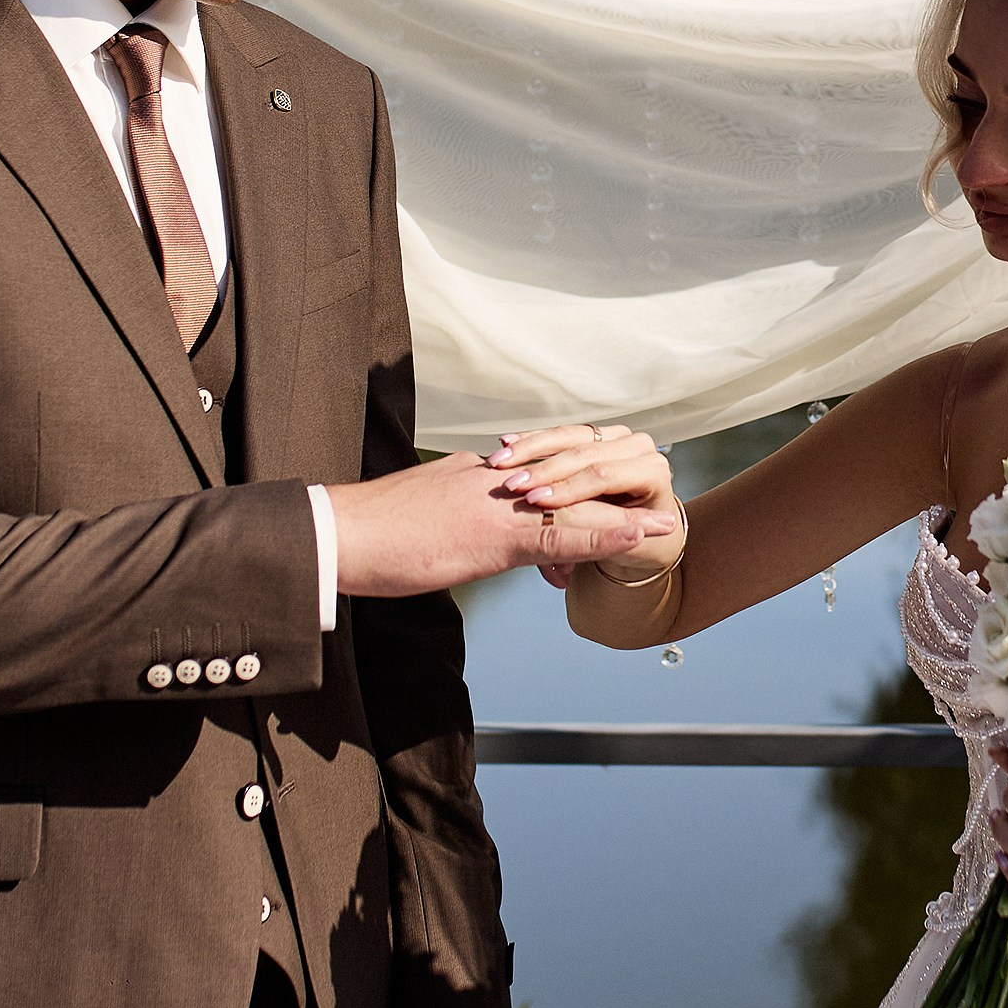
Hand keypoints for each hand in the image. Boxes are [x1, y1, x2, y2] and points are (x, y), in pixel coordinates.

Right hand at [330, 448, 674, 597]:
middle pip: (570, 478)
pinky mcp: (495, 535)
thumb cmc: (370, 533)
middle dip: (613, 491)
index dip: (582, 477)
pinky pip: (562, 535)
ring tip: (666, 522)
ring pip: (576, 505)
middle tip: (651, 505)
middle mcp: (496, 480)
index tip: (614, 486)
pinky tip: (638, 539)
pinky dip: (605, 536)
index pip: (544, 468)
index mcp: (478, 474)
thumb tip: (473, 530)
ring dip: (624, 513)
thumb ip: (456, 513)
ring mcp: (498, 504)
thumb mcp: (424, 514)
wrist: (341, 535)